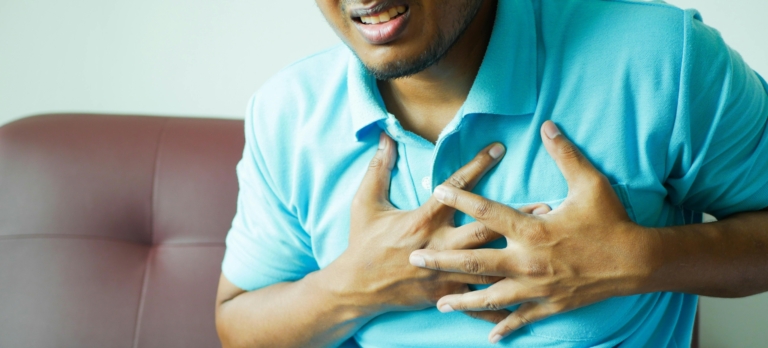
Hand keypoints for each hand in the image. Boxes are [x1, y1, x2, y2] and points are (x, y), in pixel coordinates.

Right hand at [328, 132, 549, 316]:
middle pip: (484, 229)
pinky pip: (478, 300)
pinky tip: (527, 300)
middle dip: (515, 217)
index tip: (499, 149)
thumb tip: (386, 138)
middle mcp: (439, 246)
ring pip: (489, 264)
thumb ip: (378, 169)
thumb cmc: (361, 243)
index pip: (455, 189)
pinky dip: (502, 302)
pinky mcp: (446, 293)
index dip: (477, 166)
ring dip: (519, 254)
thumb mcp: (365, 203)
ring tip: (545, 245)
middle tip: (545, 206)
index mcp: (422, 220)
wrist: (355, 287)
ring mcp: (444, 272)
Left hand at [408, 121, 655, 343]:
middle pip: (475, 262)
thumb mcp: (590, 183)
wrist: (636, 261)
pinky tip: (487, 336)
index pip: (488, 212)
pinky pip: (521, 318)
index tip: (437, 191)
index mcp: (532, 230)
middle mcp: (528, 261)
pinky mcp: (549, 305)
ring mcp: (536, 287)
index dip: (461, 199)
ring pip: (490, 296)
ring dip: (462, 300)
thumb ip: (565, 154)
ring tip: (439, 302)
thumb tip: (548, 126)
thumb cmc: (611, 220)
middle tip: (415, 258)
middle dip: (442, 260)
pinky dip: (504, 327)